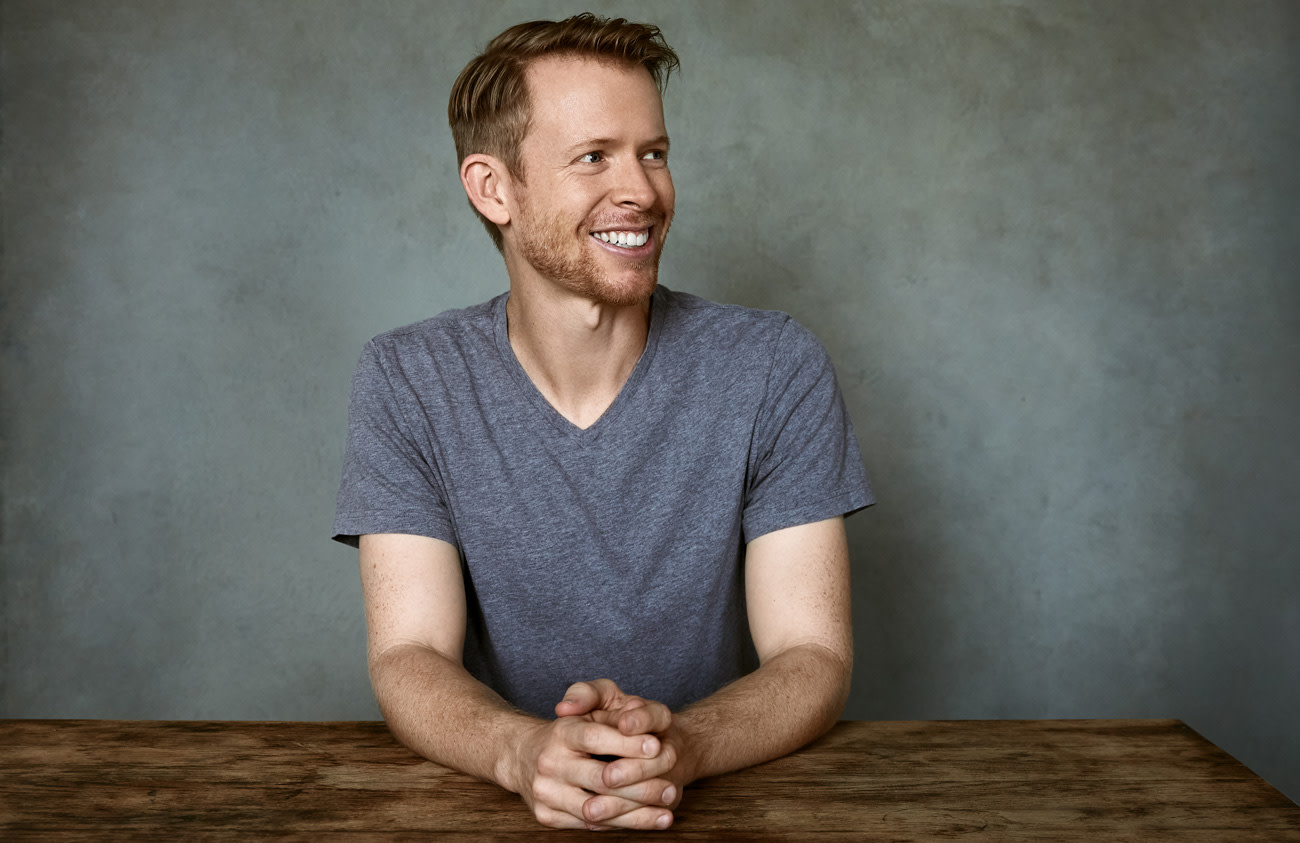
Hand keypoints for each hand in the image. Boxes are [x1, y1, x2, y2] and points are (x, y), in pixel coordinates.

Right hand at [505, 681, 676, 829]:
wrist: (522, 756)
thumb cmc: (568, 729)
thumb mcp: (583, 702)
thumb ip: (596, 695)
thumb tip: (628, 713)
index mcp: (561, 732)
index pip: (595, 737)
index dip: (628, 743)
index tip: (657, 745)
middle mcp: (549, 763)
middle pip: (601, 779)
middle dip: (641, 785)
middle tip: (671, 786)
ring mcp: (546, 792)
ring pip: (597, 810)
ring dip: (637, 813)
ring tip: (667, 810)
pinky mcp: (547, 816)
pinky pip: (590, 826)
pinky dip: (622, 824)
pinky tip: (648, 820)